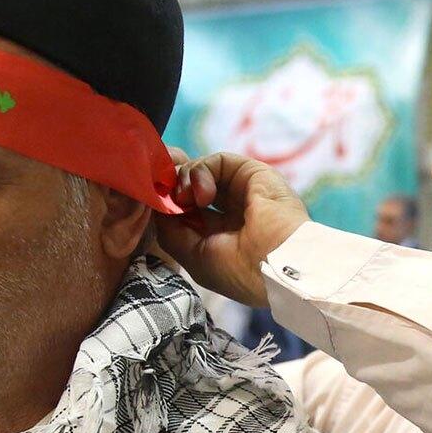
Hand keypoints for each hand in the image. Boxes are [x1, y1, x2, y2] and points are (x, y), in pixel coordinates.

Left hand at [155, 150, 311, 307]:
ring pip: (199, 172)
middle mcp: (230, 213)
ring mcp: (241, 192)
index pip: (185, 211)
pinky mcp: (250, 172)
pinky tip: (202, 194)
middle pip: (189, 188)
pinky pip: (215, 162)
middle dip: (170, 187)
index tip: (152, 205)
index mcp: (221, 237)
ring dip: (183, 182)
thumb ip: (170, 229)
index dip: (166, 205)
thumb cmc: (238, 271)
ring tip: (187, 200)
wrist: (278, 266)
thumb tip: (158, 202)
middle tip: (161, 193)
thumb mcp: (193, 257)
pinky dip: (200, 172)